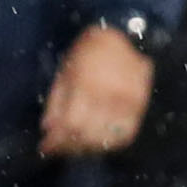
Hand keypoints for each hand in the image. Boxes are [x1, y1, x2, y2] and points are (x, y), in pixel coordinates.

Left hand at [40, 24, 154, 158]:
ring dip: (88, 148)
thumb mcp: (65, 71)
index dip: (57, 141)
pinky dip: (110, 143)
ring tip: (75, 149)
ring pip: (107, 138)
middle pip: (88, 134)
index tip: (45, 148)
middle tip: (57, 150)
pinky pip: (126, 134)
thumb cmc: (89, 52)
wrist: (128, 36)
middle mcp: (109, 97)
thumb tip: (48, 128)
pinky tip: (98, 143)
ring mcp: (128, 103)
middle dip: (69, 147)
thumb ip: (56, 101)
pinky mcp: (140, 106)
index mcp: (86, 85)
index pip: (71, 124)